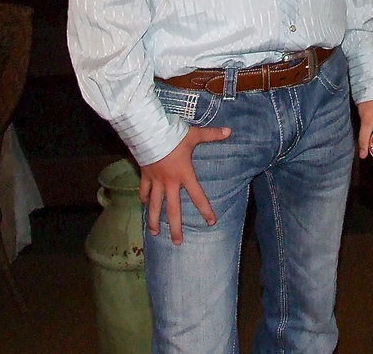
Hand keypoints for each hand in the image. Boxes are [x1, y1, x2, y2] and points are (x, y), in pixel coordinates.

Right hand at [139, 125, 230, 244]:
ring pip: (155, 206)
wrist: (149, 133)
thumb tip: (229, 130)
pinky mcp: (145, 176)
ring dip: (154, 220)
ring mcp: (156, 181)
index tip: (211, 222)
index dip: (205, 210)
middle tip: (178, 242)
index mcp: (184, 175)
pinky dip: (144, 199)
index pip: (198, 196)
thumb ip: (211, 135)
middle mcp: (170, 183)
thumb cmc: (173, 136)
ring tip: (154, 233)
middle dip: (176, 227)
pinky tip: (144, 206)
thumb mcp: (194, 135)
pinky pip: (144, 191)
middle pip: (173, 210)